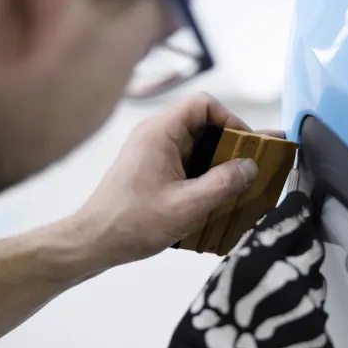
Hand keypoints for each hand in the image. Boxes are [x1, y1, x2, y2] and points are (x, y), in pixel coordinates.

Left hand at [73, 93, 284, 270]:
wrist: (93, 242)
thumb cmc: (133, 223)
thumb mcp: (186, 206)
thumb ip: (223, 184)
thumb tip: (251, 166)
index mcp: (160, 132)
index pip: (204, 105)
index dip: (231, 120)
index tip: (247, 147)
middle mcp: (156, 134)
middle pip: (204, 125)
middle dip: (232, 146)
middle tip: (254, 168)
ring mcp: (153, 151)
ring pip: (197, 146)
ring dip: (220, 164)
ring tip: (242, 185)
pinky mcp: (152, 169)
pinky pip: (187, 162)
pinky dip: (206, 175)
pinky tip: (219, 198)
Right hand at [162, 192, 332, 347]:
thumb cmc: (210, 326)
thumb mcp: (223, 275)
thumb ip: (252, 248)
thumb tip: (273, 226)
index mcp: (260, 256)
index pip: (295, 217)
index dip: (296, 213)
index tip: (297, 210)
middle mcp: (291, 278)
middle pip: (312, 249)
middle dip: (299, 253)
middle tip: (282, 267)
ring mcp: (309, 310)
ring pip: (316, 286)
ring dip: (302, 290)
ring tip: (276, 307)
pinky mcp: (320, 338)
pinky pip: (318, 320)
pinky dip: (304, 321)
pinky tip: (283, 330)